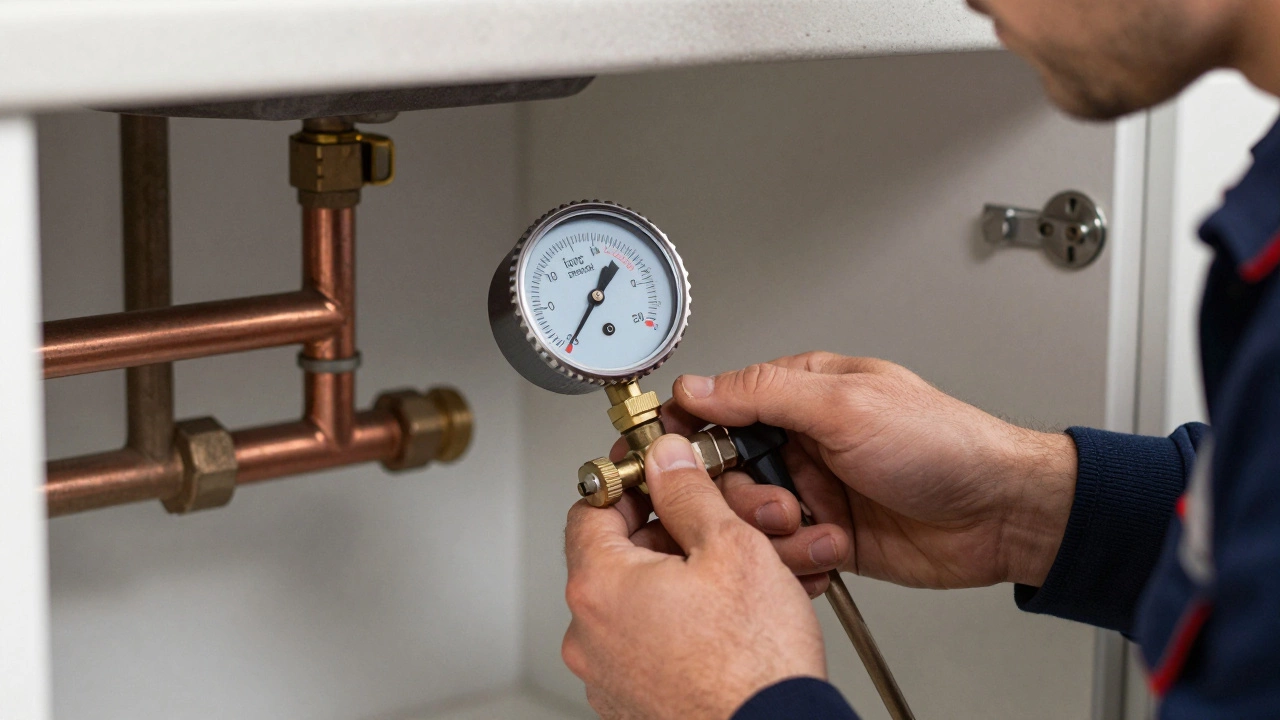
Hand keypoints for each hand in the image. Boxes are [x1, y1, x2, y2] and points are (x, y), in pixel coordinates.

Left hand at [563, 434, 825, 719]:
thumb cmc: (755, 663)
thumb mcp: (731, 547)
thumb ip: (689, 492)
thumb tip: (666, 460)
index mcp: (599, 586)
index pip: (592, 506)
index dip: (631, 481)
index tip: (659, 474)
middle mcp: (589, 635)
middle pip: (619, 554)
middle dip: (670, 532)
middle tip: (714, 525)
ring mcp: (607, 674)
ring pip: (639, 600)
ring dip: (680, 578)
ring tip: (732, 578)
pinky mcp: (631, 702)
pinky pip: (649, 643)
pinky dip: (680, 622)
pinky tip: (724, 619)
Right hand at [652, 352, 1077, 588]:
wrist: (1001, 515)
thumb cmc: (945, 445)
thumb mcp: (847, 405)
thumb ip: (765, 394)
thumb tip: (699, 385)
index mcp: (804, 393)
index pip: (720, 404)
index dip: (690, 432)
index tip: (671, 456)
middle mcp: (804, 440)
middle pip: (726, 470)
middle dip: (743, 495)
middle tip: (778, 504)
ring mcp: (815, 489)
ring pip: (750, 518)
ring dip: (777, 532)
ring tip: (818, 529)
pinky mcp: (827, 536)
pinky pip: (782, 552)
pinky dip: (796, 559)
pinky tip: (829, 552)